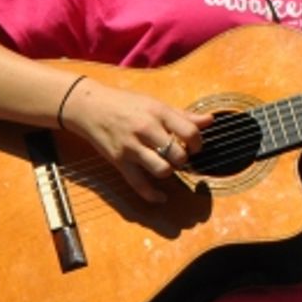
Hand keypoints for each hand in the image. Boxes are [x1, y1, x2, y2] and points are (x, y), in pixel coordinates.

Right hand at [59, 80, 211, 203]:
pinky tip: (161, 198)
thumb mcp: (155, 104)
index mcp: (158, 112)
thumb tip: (210, 120)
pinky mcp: (119, 162)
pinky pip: (139, 185)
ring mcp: (132, 147)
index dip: (197, 144)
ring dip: (169, 172)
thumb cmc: (126, 104)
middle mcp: (146, 129)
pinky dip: (153, 196)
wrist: (91, 107)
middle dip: (183, 160)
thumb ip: (183, 115)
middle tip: (179, 156)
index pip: (189, 132)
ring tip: (167, 165)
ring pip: (162, 170)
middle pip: (178, 154)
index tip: (194, 146)